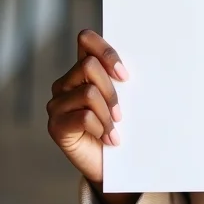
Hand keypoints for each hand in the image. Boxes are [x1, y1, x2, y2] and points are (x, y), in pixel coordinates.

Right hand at [47, 30, 137, 203]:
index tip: (125, 74)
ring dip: (107, 113)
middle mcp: (65, 83)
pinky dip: (101, 128)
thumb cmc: (120, 125)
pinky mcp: (55, 126)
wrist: (110, 163)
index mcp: (82, 69)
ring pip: (88, 92)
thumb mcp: (124, 97)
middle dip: (111, 89)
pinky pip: (83, 116)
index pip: (86, 39)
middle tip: (121, 112)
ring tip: (114, 129)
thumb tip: (148, 55)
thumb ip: (122, 77)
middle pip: (89, 65)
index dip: (106, 51)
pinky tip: (107, 139)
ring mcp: (57, 104)